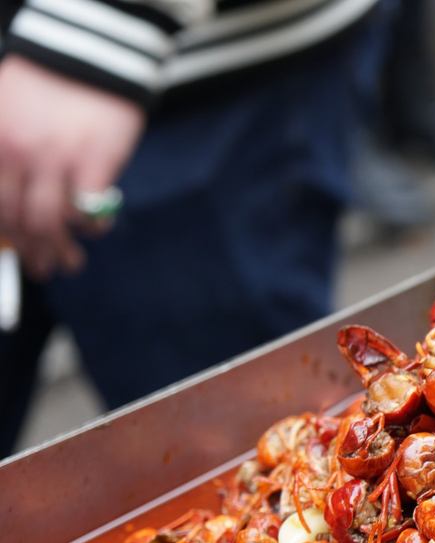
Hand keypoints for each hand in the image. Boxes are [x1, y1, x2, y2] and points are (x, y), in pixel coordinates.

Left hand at [0, 56, 144, 277]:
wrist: (89, 52)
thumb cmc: (47, 85)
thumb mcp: (6, 113)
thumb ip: (5, 154)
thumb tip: (11, 204)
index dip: (5, 236)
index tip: (17, 251)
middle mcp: (16, 153)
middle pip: (16, 218)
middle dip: (31, 251)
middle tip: (43, 268)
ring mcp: (55, 158)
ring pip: (49, 222)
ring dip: (59, 249)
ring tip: (70, 263)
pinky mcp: (94, 161)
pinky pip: (89, 210)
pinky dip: (93, 227)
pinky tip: (96, 231)